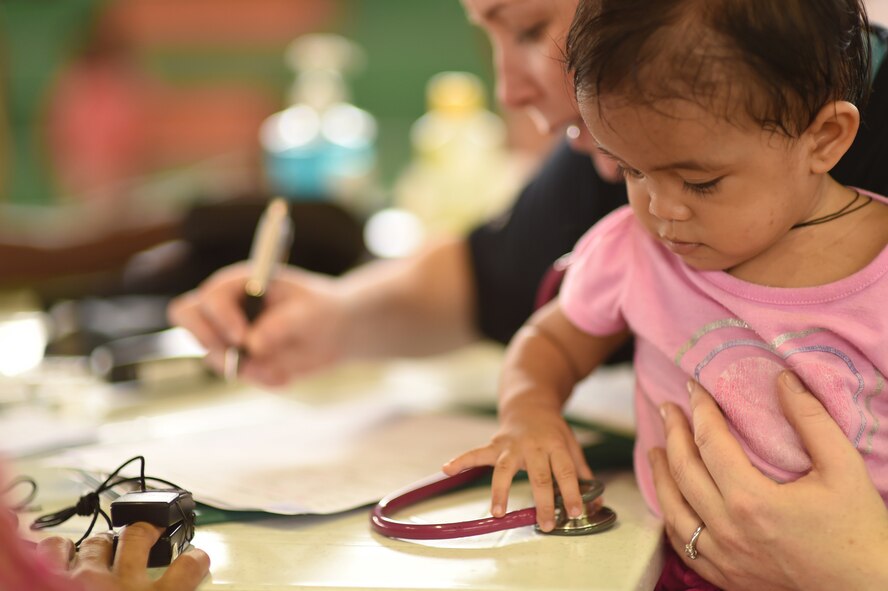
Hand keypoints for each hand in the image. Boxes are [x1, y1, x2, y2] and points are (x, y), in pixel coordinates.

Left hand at [35, 522, 209, 590]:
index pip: (187, 568)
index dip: (194, 560)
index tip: (195, 559)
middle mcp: (123, 584)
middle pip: (139, 538)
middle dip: (146, 531)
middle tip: (149, 533)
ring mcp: (84, 578)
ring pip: (99, 540)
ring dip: (104, 542)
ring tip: (106, 545)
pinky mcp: (50, 581)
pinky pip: (54, 549)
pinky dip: (60, 549)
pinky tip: (65, 554)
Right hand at [168, 263, 348, 385]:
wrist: (336, 332)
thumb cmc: (321, 310)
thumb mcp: (309, 313)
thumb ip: (281, 324)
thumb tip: (253, 345)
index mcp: (242, 282)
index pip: (210, 296)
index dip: (220, 318)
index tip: (241, 338)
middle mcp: (227, 304)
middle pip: (186, 315)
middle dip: (206, 340)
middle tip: (234, 359)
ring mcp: (227, 332)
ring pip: (211, 353)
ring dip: (243, 367)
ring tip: (279, 372)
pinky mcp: (238, 356)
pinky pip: (236, 373)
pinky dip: (258, 378)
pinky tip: (283, 376)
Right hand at [443, 406, 591, 531]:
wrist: (530, 403)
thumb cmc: (553, 431)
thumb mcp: (572, 446)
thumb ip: (582, 474)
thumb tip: (596, 504)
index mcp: (555, 445)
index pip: (565, 472)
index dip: (571, 492)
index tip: (574, 513)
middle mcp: (533, 445)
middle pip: (538, 475)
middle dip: (542, 501)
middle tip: (545, 524)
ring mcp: (511, 445)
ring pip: (504, 469)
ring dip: (499, 491)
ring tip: (496, 512)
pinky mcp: (494, 445)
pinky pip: (475, 453)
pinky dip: (460, 460)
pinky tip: (446, 468)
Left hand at [649, 372, 887, 589]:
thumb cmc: (860, 530)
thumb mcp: (844, 468)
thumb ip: (811, 419)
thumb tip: (783, 378)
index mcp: (753, 501)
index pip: (710, 442)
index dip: (700, 409)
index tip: (692, 388)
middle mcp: (729, 530)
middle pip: (684, 471)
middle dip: (672, 433)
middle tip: (667, 409)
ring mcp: (724, 557)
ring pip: (673, 511)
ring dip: (660, 476)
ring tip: (655, 450)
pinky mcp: (727, 577)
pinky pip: (683, 547)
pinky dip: (670, 520)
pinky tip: (670, 503)